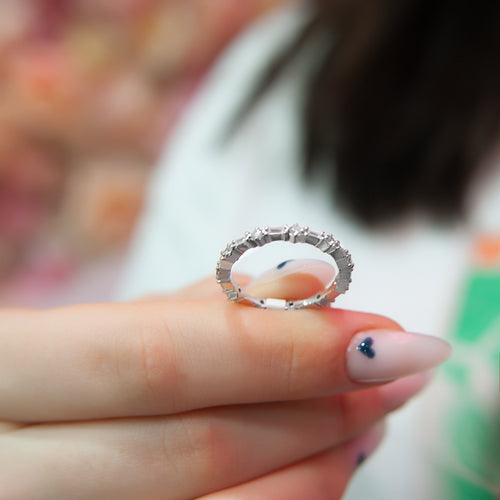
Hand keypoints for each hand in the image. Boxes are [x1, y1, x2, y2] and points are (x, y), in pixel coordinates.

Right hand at [0, 261, 449, 498]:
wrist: (7, 451)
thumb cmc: (42, 382)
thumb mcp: (96, 331)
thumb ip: (191, 310)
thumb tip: (307, 284)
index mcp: (6, 372)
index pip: (159, 356)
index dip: (279, 346)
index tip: (380, 329)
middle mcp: (10, 471)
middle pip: (196, 445)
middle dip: (316, 403)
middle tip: (399, 367)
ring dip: (315, 464)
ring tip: (371, 416)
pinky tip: (323, 467)